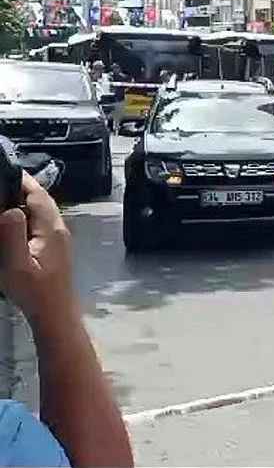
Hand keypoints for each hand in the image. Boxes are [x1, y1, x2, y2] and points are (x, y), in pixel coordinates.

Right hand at [0, 173, 74, 320]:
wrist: (54, 313)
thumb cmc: (35, 291)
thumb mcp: (17, 264)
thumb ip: (12, 235)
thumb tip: (11, 209)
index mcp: (51, 230)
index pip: (39, 196)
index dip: (24, 180)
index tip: (9, 169)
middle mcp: (59, 230)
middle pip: (42, 201)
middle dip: (24, 189)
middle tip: (3, 181)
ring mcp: (58, 240)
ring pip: (42, 213)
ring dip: (26, 203)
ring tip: (6, 197)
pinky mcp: (54, 249)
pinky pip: (40, 224)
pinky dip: (28, 217)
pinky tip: (14, 223)